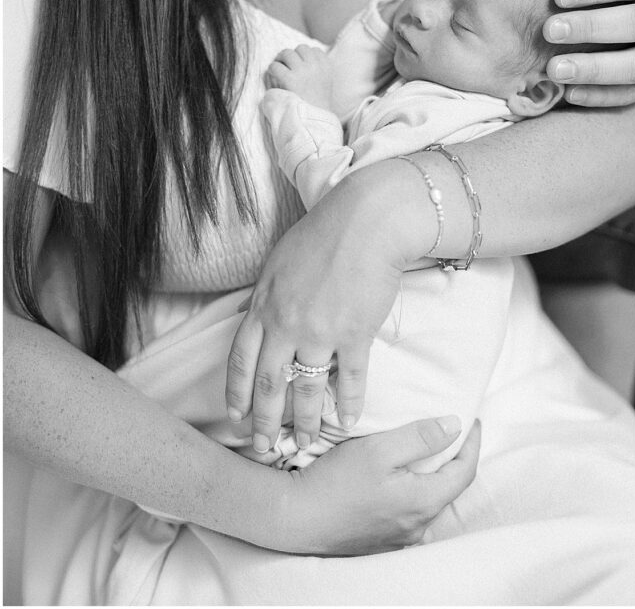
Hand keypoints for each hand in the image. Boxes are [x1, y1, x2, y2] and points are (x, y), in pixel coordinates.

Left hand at [225, 168, 419, 452]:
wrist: (366, 221)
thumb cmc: (324, 233)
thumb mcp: (279, 261)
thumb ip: (266, 294)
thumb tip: (253, 313)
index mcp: (264, 304)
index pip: (240, 359)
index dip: (237, 391)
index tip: (235, 415)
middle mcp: (286, 323)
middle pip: (269, 383)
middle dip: (265, 420)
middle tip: (264, 447)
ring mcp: (320, 331)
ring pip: (307, 389)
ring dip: (306, 421)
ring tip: (306, 442)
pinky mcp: (355, 333)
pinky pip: (350, 378)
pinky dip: (350, 403)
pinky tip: (350, 420)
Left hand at [267, 45, 333, 109]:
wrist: (315, 120)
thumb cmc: (318, 104)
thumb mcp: (326, 83)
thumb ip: (318, 69)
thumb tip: (302, 58)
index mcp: (327, 67)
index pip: (315, 50)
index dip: (305, 56)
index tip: (301, 65)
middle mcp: (316, 66)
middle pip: (301, 48)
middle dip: (292, 55)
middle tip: (286, 64)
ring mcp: (303, 71)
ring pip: (287, 53)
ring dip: (281, 59)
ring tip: (279, 68)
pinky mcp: (290, 79)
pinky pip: (276, 66)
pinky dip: (272, 69)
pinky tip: (273, 76)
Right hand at [271, 418, 479, 554]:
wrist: (295, 517)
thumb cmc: (335, 482)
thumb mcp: (379, 448)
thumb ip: (420, 437)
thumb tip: (454, 426)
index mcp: (422, 502)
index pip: (464, 471)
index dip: (472, 443)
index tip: (472, 419)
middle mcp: (416, 526)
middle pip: (447, 487)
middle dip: (452, 458)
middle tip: (447, 430)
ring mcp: (399, 537)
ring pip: (427, 500)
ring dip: (429, 474)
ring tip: (420, 449)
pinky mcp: (380, 540)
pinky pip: (407, 512)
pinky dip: (410, 489)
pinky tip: (394, 476)